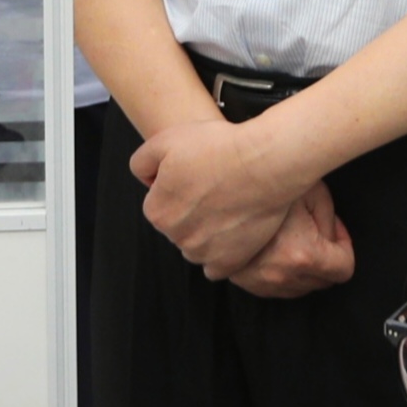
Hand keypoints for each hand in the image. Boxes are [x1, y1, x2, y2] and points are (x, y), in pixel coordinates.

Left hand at [134, 114, 308, 281]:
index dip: (178, 189)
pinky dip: (223, 254)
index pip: (160, 205)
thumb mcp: (165, 140)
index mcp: (157, 211)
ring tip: (229, 206)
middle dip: (192, 212)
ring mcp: (203, 252)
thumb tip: (147, 181)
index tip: (197, 177)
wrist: (264, 163)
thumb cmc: (219, 148)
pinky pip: (217, 267)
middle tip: (215, 189)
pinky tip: (233, 232)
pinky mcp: (229, 262)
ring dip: (207, 233)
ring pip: (197, 247)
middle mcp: (176, 237)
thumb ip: (142, 163)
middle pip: (179, 227)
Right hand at [225, 186, 353, 298]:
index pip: (344, 270)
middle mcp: (282, 275)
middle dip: (326, 258)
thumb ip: (330, 221)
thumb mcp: (313, 192)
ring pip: (300, 288)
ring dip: (304, 268)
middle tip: (313, 229)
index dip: (345, 247)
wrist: (223, 189)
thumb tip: (331, 238)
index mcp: (303, 255)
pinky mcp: (244, 282)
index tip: (334, 231)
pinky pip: (277, 288)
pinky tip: (276, 248)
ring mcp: (260, 282)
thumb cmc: (271, 185)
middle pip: (323, 282)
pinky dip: (283, 272)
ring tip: (293, 236)